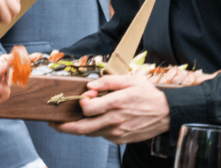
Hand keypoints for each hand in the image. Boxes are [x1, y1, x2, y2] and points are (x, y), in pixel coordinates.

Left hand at [52, 74, 169, 143]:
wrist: (168, 113)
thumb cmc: (148, 94)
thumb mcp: (130, 80)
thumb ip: (108, 82)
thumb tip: (89, 86)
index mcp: (116, 104)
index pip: (87, 108)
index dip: (81, 102)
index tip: (85, 96)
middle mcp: (114, 121)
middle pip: (81, 128)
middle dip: (63, 127)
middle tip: (53, 122)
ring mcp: (117, 132)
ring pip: (90, 133)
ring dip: (78, 127)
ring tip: (71, 119)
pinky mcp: (120, 139)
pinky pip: (101, 135)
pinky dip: (94, 128)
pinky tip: (96, 120)